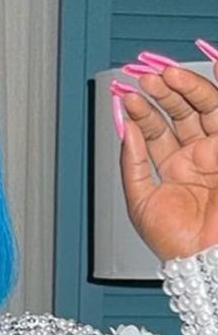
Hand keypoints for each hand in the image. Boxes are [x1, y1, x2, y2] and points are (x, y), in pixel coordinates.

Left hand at [117, 53, 217, 260]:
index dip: (141, 112)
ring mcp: (216, 151)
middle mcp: (195, 155)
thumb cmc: (175, 241)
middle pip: (179, 113)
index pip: (155, 130)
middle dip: (162, 95)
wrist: (204, 257)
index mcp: (171, 167)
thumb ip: (132, 164)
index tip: (127, 97)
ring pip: (203, 108)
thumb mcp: (140, 201)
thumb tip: (125, 130)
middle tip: (146, 81)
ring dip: (185, 89)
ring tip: (166, 77)